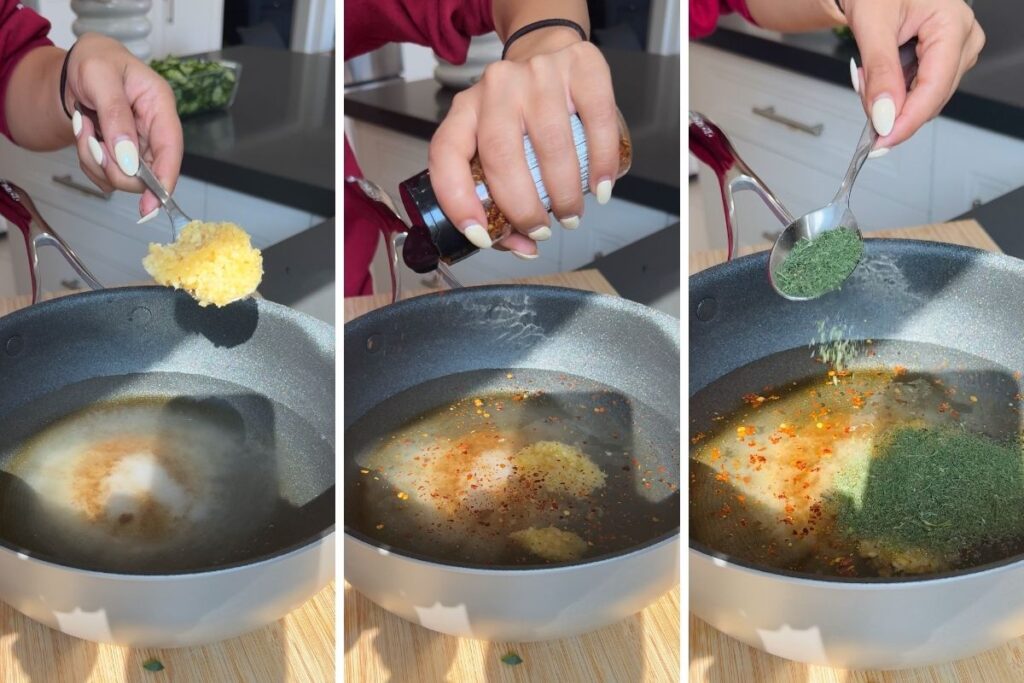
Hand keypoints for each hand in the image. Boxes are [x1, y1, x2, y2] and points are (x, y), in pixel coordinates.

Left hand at [64, 33, 182, 218]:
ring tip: (84, 128)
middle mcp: (154, 130)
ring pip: (123, 177)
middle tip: (90, 141)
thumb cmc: (95, 61)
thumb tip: (128, 159)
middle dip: (113, 166)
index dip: (164, 179)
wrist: (78, 67)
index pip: (171, 149)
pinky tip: (86, 135)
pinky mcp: (124, 155)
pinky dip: (89, 161)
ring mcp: (140, 145)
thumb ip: (115, 116)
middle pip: (147, 172)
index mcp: (160, 106)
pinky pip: (107, 175)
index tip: (151, 205)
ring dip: (95, 160)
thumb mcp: (100, 76)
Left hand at [428, 30, 619, 257]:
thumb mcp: (497, 143)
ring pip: (551, 143)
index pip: (447, 154)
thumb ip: (503, 198)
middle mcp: (498, 88)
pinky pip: (596, 120)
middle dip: (523, 207)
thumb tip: (526, 247)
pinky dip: (601, 162)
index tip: (480, 235)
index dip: (458, 200)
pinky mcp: (582, 67)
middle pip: (502, 155)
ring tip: (572, 214)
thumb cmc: (519, 108)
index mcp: (466, 109)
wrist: (547, 48)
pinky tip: (600, 185)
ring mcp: (539, 74)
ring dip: (564, 193)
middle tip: (540, 230)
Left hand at [845, 0, 983, 149]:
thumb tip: (884, 115)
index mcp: (953, 25)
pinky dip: (893, 90)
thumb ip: (879, 73)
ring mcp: (957, 51)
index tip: (881, 141)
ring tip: (868, 71)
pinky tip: (880, 73)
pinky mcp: (944, 59)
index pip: (935, 88)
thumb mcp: (873, 25)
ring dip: (890, 97)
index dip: (907, 121)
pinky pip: (919, 90)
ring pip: (923, 98)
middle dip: (891, 105)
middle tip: (860, 86)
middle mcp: (963, 39)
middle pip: (930, 98)